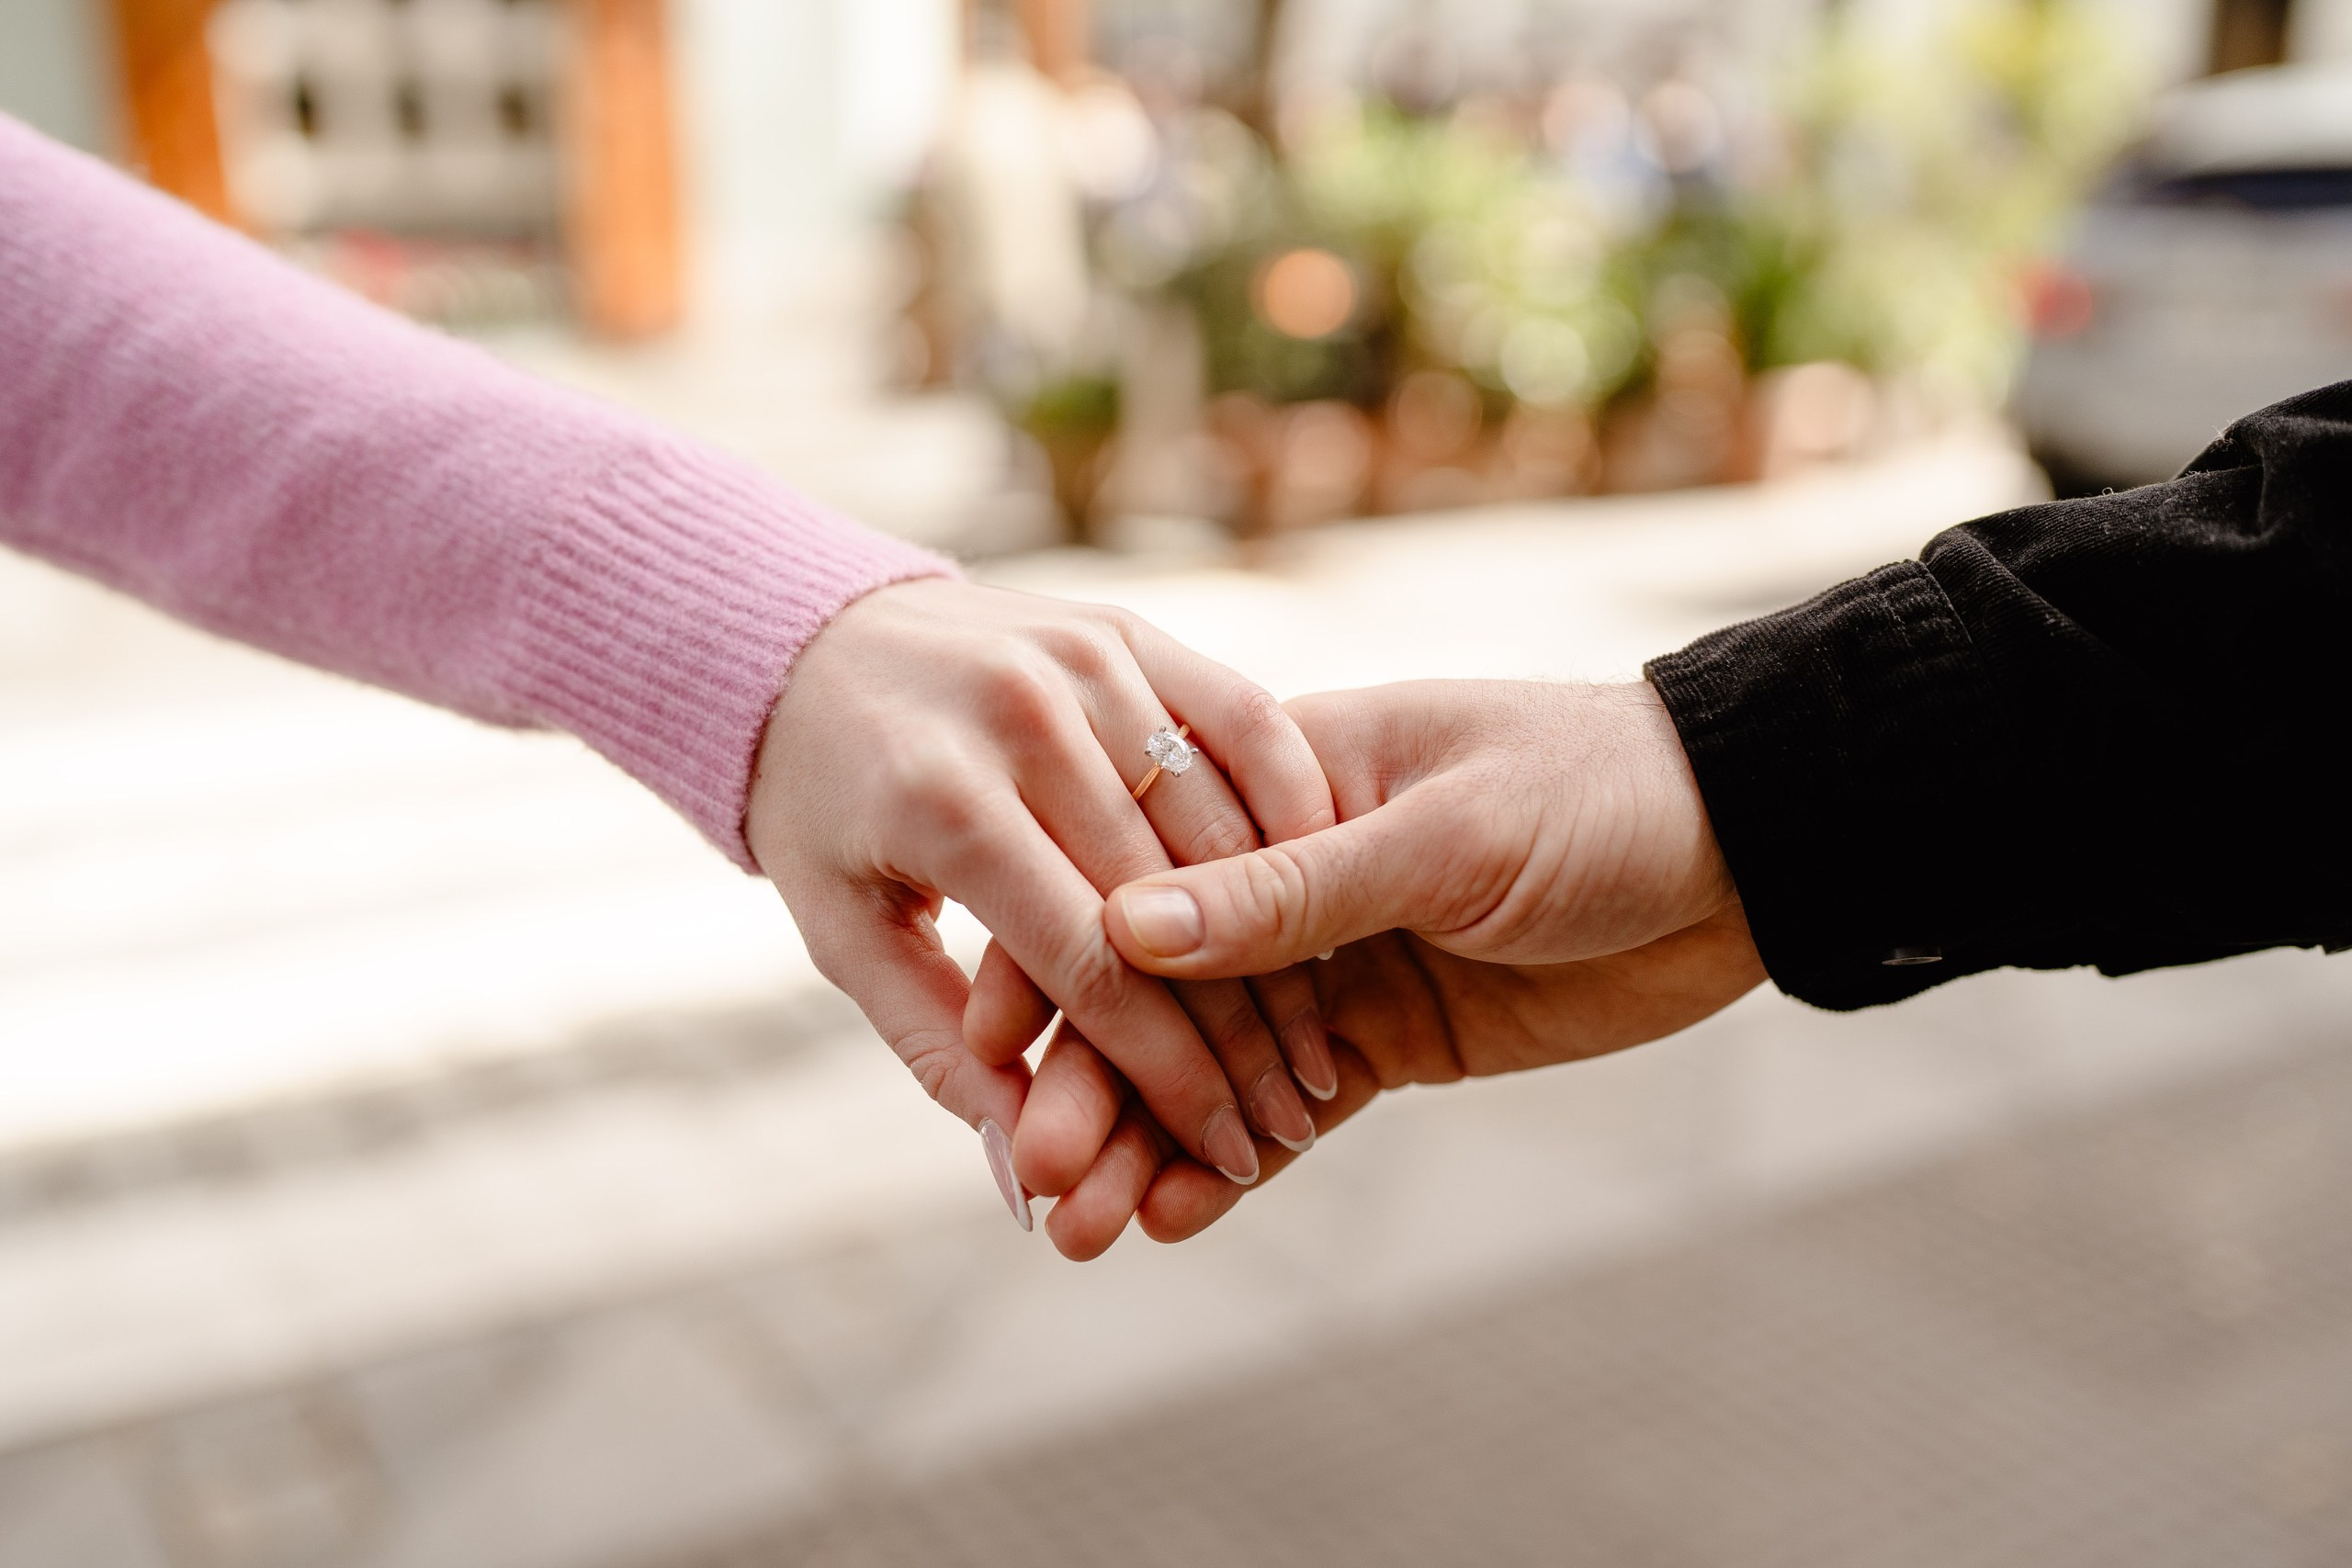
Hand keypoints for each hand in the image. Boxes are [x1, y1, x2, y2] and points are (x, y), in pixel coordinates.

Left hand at [745, 579, 1337, 1223]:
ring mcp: (1081, 660)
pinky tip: (1329, 890)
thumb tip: (1025, 1171)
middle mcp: (1020, 717)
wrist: (804, 639)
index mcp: (941, 803)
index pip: (1090, 963)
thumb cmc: (826, 810)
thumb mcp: (846, 934)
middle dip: (1243, 1030)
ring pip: (1222, 818)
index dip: (1171, 1073)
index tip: (1231, 1151)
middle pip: (1171, 900)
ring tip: (1318, 1038)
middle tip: (1293, 1116)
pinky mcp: (1126, 627)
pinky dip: (1294, 806)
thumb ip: (939, 1049)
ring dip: (1289, 935)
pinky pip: (1243, 718)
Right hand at [985, 679, 1767, 1255]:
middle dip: (1089, 1082)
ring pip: (1209, 1063)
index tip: (990, 1051)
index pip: (1133, 874)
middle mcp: (1284, 873)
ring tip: (1080, 1230)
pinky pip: (1286, 1110)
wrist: (1746, 847)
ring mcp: (1331, 961)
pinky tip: (1169, 1217)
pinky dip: (1231, 1165)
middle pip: (1155, 989)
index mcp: (1277, 779)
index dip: (1054, 963)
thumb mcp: (1445, 831)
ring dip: (1143, 1142)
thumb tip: (1123, 923)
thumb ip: (1290, 887)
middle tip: (1038, 1179)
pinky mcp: (1384, 1038)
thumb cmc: (1598, 793)